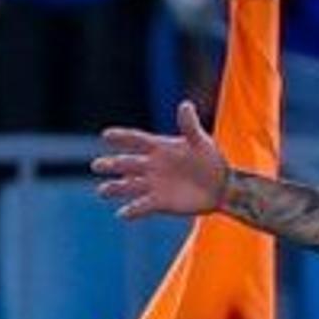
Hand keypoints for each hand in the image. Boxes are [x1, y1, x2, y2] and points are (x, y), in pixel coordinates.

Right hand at [94, 98, 231, 219]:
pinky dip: (132, 211)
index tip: (106, 135)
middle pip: (126, 164)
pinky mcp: (159, 202)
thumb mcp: (201, 142)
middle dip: (111, 165)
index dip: (122, 137)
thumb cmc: (210, 160)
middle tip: (97, 166)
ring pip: (128, 186)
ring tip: (102, 191)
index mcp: (159, 147)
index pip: (136, 140)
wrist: (221, 186)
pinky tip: (122, 214)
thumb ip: (190, 126)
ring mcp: (153, 185)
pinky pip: (141, 206)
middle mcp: (151, 165)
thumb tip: (185, 105)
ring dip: (115, 188)